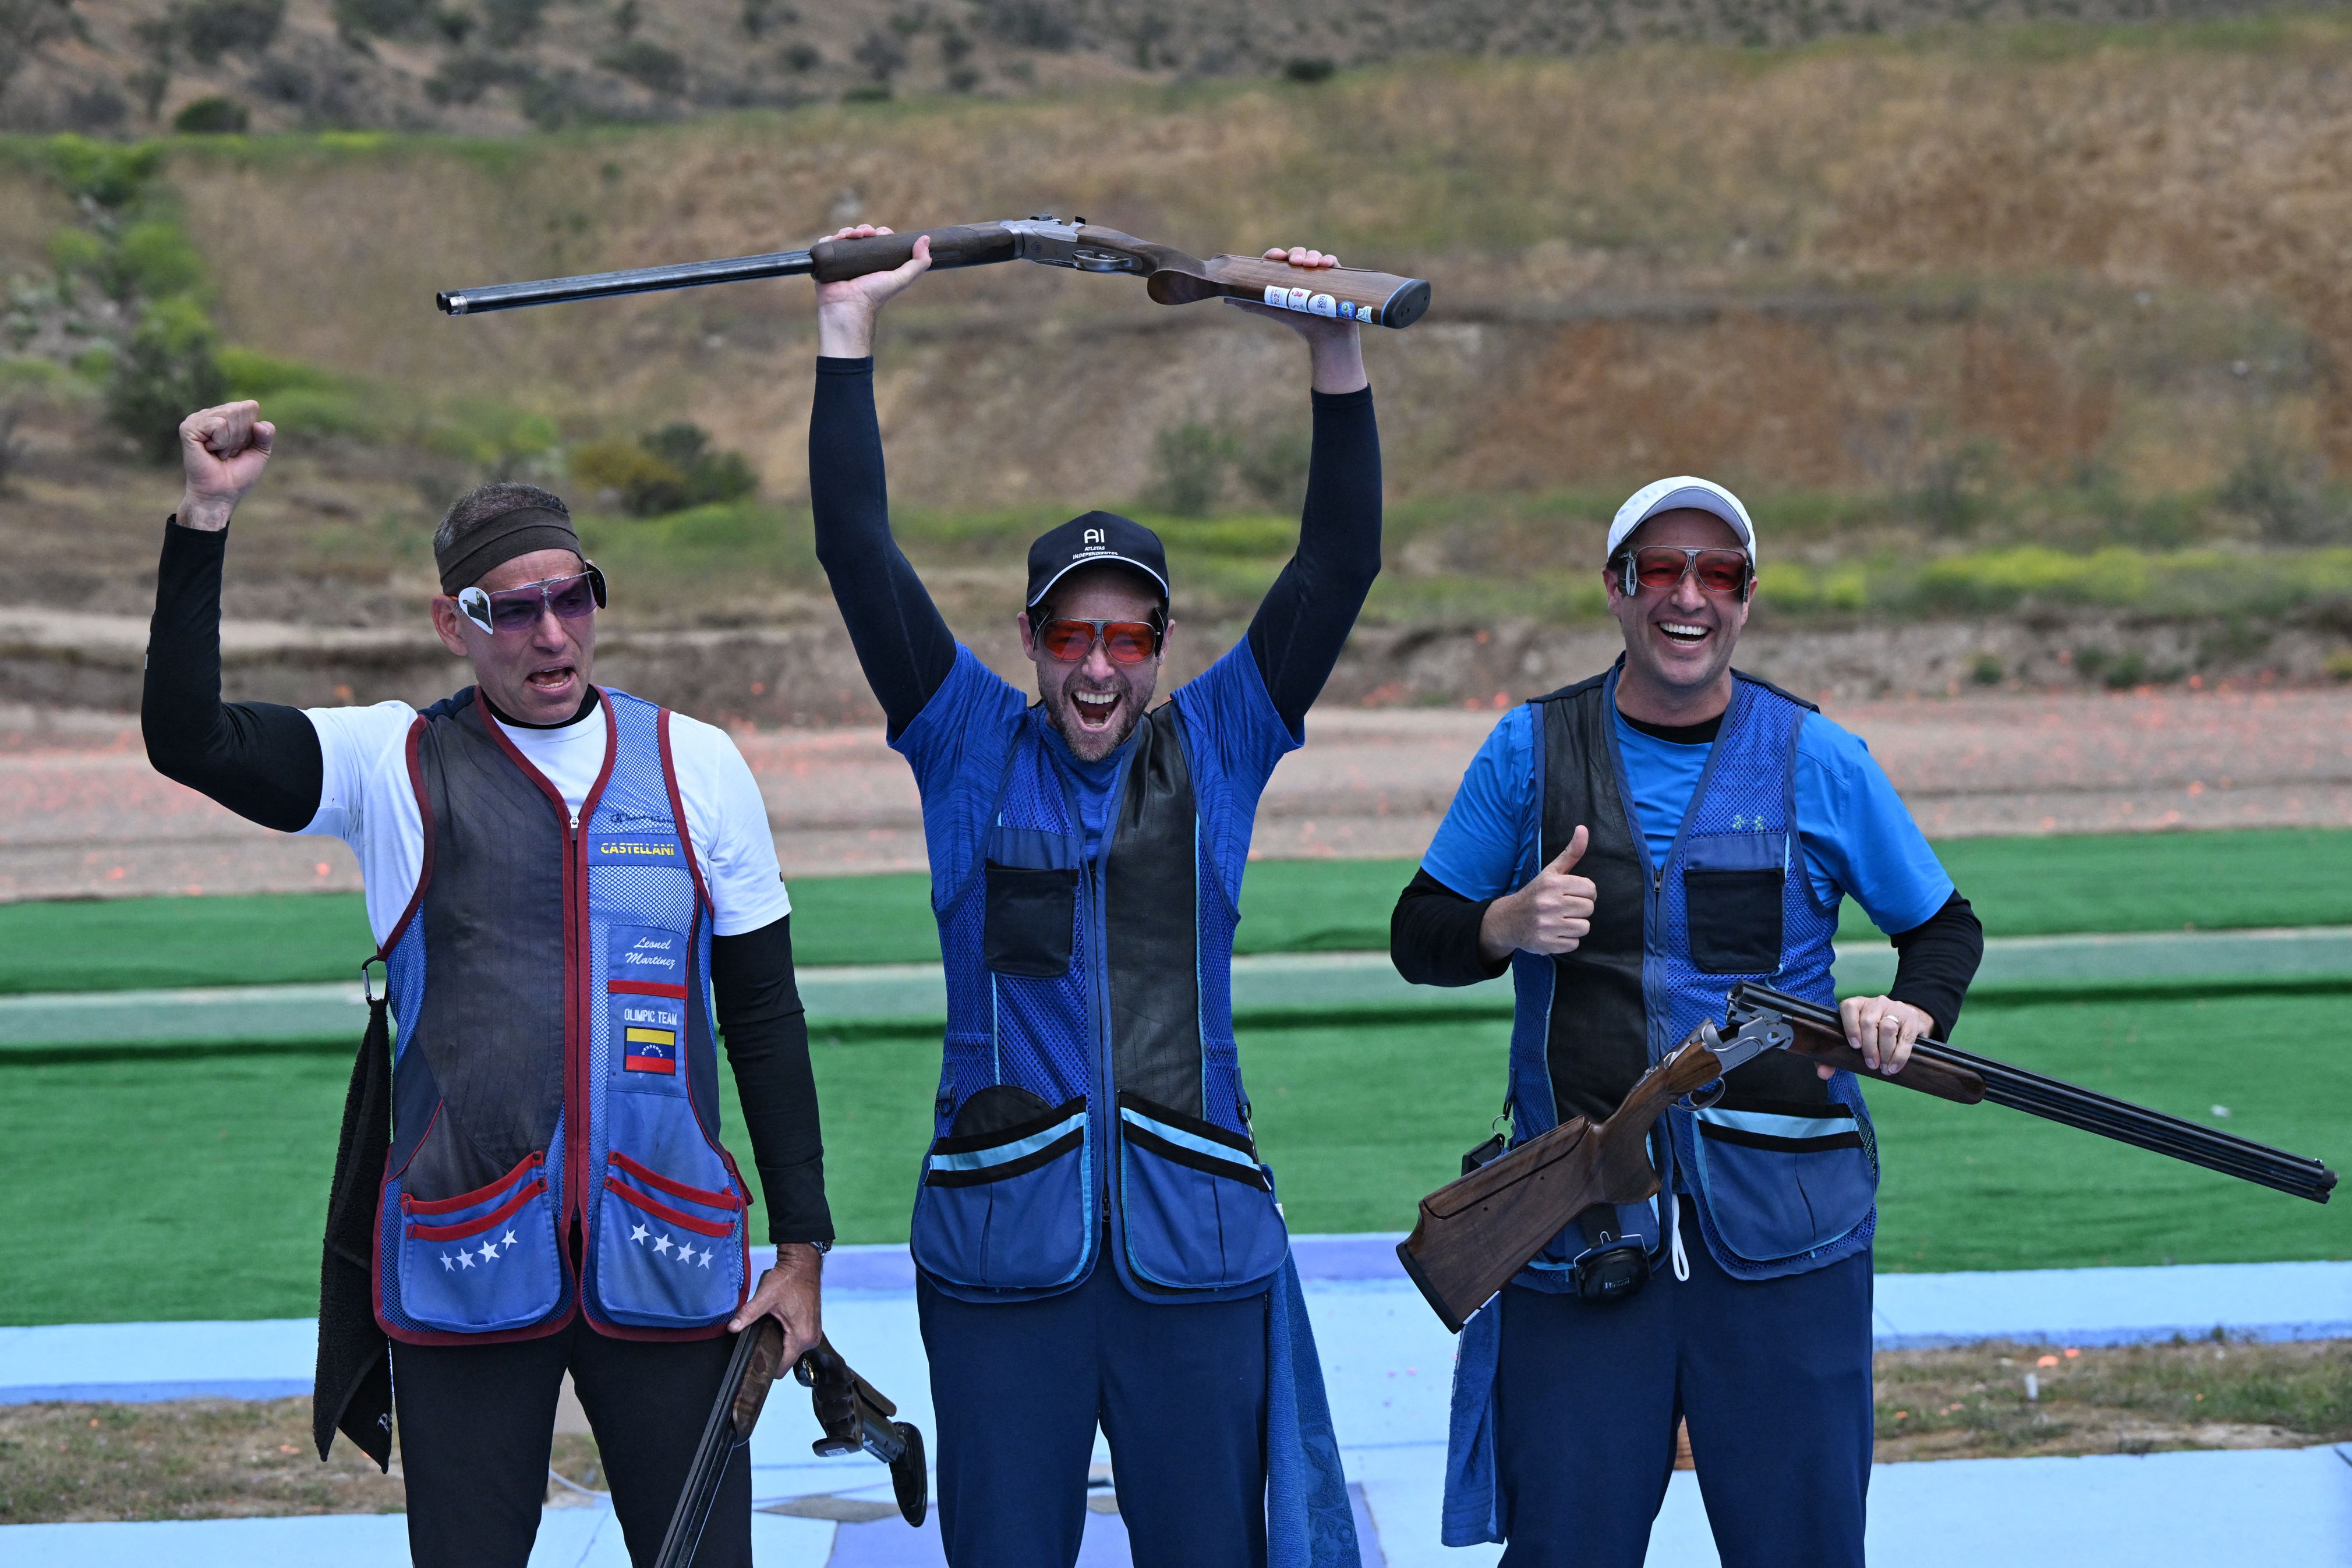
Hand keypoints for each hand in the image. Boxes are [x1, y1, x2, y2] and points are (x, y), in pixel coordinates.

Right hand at [175, 401, 273, 531]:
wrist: (222, 493)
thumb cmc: (238, 475)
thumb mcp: (260, 452)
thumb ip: (266, 434)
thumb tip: (259, 423)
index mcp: (224, 415)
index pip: (249, 407)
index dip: (251, 431)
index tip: (240, 448)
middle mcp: (209, 414)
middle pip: (239, 410)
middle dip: (240, 437)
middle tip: (229, 453)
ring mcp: (196, 420)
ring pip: (228, 415)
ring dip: (230, 441)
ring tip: (219, 453)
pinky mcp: (188, 428)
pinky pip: (218, 424)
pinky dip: (221, 442)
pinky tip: (210, 451)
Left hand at [728, 1242, 821, 1363]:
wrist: (803, 1263)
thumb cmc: (787, 1279)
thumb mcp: (765, 1297)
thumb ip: (748, 1314)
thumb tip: (732, 1328)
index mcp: (801, 1336)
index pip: (782, 1367)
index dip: (767, 1365)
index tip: (754, 1358)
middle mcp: (811, 1338)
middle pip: (787, 1360)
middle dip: (772, 1352)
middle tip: (759, 1338)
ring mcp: (814, 1333)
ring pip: (792, 1351)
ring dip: (781, 1344)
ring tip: (769, 1328)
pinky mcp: (813, 1326)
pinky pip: (797, 1341)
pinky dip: (788, 1337)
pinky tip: (779, 1324)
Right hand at [815, 225, 931, 358]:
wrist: (848, 307)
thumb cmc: (874, 296)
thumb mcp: (901, 279)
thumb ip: (918, 263)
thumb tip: (927, 240)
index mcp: (876, 263)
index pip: (878, 241)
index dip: (881, 233)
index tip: (882, 233)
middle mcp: (859, 261)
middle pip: (861, 235)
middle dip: (864, 229)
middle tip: (866, 233)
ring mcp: (842, 261)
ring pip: (844, 237)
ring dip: (849, 231)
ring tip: (853, 235)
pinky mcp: (827, 261)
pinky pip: (827, 244)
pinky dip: (831, 238)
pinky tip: (838, 238)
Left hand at [1223, 245, 1367, 393]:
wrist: (1326, 336)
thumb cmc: (1300, 321)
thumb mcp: (1275, 310)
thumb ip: (1253, 304)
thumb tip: (1227, 299)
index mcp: (1287, 276)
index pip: (1279, 260)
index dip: (1275, 255)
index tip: (1273, 257)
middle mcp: (1303, 272)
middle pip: (1297, 254)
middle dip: (1295, 253)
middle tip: (1294, 261)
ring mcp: (1320, 273)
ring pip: (1314, 256)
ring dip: (1311, 255)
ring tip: (1309, 264)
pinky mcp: (1336, 277)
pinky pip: (1333, 263)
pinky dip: (1329, 260)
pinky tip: (1326, 263)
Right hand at [1478, 825, 1595, 961]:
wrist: (1507, 920)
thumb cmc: (1535, 894)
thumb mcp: (1550, 872)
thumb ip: (1570, 853)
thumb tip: (1583, 829)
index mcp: (1552, 883)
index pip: (1590, 889)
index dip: (1585, 893)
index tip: (1573, 894)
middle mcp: (1548, 903)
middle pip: (1588, 909)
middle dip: (1579, 909)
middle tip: (1565, 908)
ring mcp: (1546, 925)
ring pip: (1584, 927)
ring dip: (1575, 926)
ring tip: (1560, 921)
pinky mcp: (1545, 943)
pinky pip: (1573, 944)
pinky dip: (1566, 940)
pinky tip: (1554, 933)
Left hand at [1823, 995, 1933, 1078]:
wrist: (1906, 1021)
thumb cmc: (1874, 1034)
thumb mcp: (1857, 1039)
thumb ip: (1836, 1055)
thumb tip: (1823, 1073)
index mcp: (1858, 1004)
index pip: (1849, 1008)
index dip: (1850, 1027)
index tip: (1855, 1046)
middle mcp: (1876, 1002)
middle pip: (1869, 1022)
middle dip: (1869, 1047)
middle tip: (1871, 1065)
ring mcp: (1895, 1008)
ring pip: (1888, 1028)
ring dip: (1885, 1052)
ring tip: (1884, 1068)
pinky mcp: (1911, 1018)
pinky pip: (1905, 1038)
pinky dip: (1900, 1055)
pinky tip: (1894, 1066)